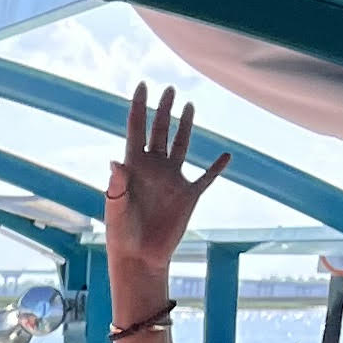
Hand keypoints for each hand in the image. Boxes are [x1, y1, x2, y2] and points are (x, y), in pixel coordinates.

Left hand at [104, 84, 228, 280]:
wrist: (140, 257)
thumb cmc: (122, 233)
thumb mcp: (116, 208)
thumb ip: (117, 185)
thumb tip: (115, 162)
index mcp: (133, 167)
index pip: (135, 129)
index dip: (138, 107)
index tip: (142, 85)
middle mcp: (153, 168)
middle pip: (160, 131)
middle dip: (164, 110)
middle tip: (170, 89)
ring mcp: (172, 180)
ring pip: (181, 146)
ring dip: (185, 126)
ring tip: (189, 105)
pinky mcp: (188, 195)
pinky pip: (206, 178)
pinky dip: (217, 167)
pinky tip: (226, 156)